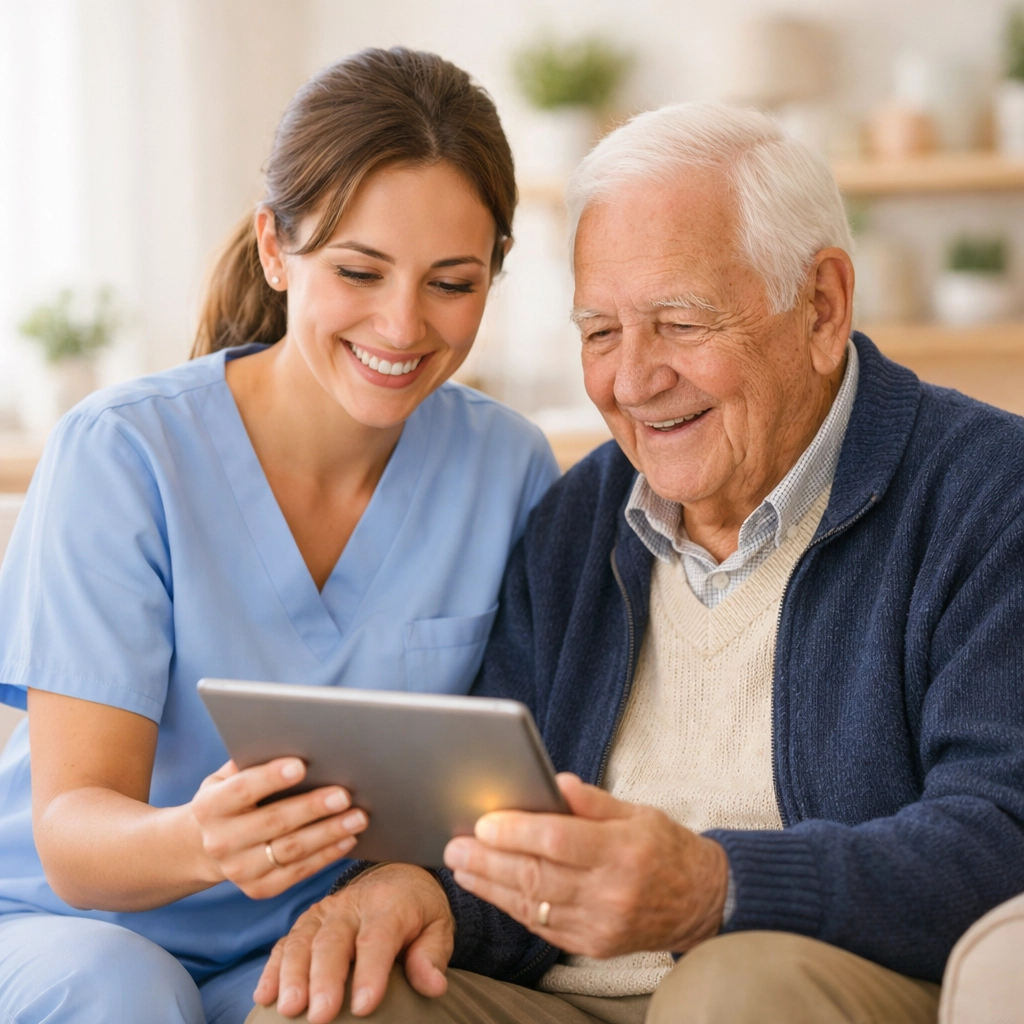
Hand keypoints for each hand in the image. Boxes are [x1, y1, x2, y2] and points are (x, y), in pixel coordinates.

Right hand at [191, 759, 367, 898]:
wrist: (206, 846)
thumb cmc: (230, 799)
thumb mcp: (227, 778)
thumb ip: (252, 761)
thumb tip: (294, 741)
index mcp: (209, 807)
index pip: (242, 790)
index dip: (271, 777)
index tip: (302, 765)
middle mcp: (220, 842)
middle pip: (274, 822)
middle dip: (313, 807)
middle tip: (345, 794)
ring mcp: (239, 870)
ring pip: (291, 850)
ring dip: (329, 833)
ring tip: (358, 817)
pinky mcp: (259, 889)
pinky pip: (299, 872)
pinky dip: (327, 855)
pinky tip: (348, 839)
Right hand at [253, 863, 453, 1021]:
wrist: (398, 876)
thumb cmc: (419, 911)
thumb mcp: (438, 927)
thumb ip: (432, 956)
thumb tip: (434, 986)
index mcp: (390, 905)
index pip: (377, 939)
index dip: (370, 973)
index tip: (363, 1007)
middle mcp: (353, 905)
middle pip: (334, 941)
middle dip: (324, 979)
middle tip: (320, 1016)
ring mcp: (326, 911)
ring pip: (303, 940)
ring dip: (292, 975)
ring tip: (288, 1008)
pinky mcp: (309, 920)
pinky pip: (287, 941)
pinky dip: (273, 967)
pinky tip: (264, 995)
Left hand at [443, 773, 727, 957]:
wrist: (701, 902)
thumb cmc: (665, 848)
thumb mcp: (638, 812)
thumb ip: (593, 801)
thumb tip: (553, 782)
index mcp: (623, 851)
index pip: (558, 840)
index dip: (516, 831)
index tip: (483, 822)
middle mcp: (610, 892)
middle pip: (536, 876)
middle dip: (488, 861)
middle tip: (454, 847)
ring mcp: (600, 925)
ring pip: (533, 905)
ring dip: (490, 886)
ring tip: (461, 868)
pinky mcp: (593, 946)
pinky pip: (543, 926)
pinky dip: (513, 906)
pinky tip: (491, 889)